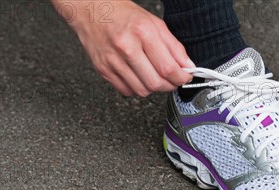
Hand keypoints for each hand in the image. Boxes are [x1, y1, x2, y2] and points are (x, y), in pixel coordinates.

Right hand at [51, 0, 193, 96]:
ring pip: (142, 91)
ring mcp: (113, 60)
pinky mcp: (103, 70)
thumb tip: (187, 66)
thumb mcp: (154, 23)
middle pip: (156, 83)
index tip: (185, 77)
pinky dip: (137, 88)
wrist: (91, 9)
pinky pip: (127, 91)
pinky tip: (138, 76)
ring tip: (154, 75)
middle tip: (172, 79)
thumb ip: (174, 47)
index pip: (168, 68)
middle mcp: (126, 47)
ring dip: (153, 87)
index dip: (181, 77)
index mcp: (142, 33)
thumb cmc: (122, 14)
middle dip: (169, 85)